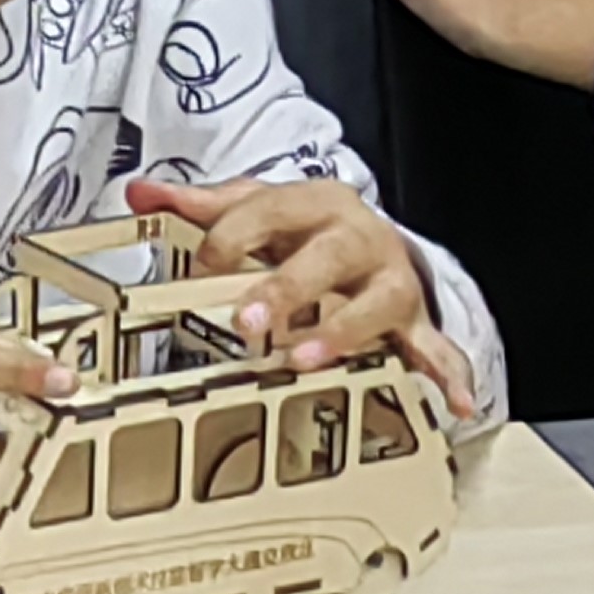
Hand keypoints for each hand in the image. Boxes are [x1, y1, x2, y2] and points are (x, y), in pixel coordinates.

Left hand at [126, 177, 475, 419]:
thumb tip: (140, 192)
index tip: (198, 269)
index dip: (229, 238)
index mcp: (314, 202)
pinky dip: (446, 373)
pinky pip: (435, 347)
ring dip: (343, 332)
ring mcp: (388, 280)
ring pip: (376, 303)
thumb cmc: (304, 228)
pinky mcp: (414, 319)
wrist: (371, 237)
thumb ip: (199, 206)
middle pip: (327, 256)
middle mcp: (357, 237)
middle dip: (288, 287)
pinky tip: (453, 401)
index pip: (268, 212)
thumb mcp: (257, 208)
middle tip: (248, 319)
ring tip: (306, 358)